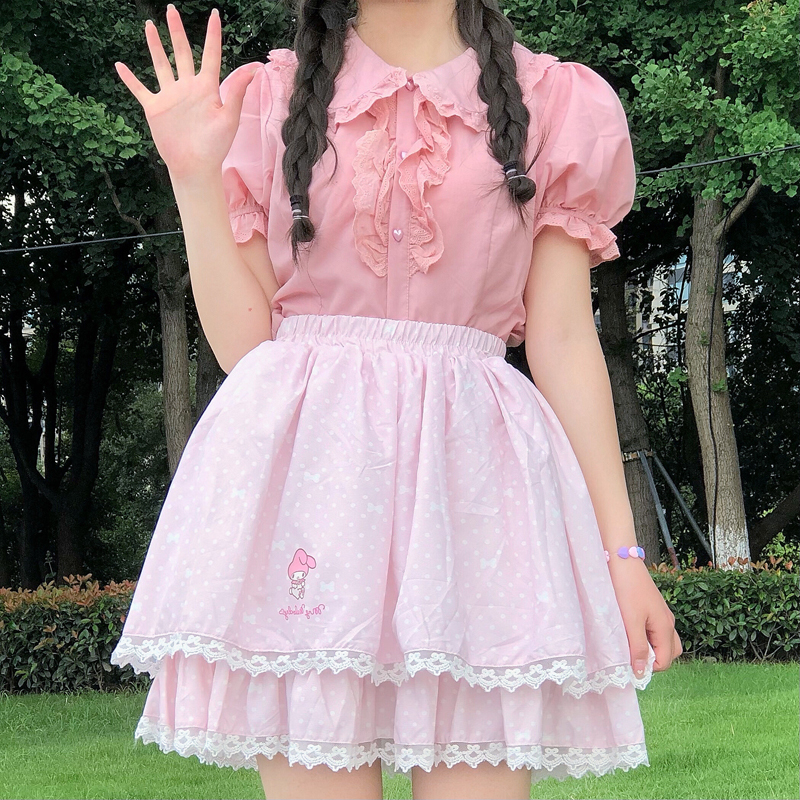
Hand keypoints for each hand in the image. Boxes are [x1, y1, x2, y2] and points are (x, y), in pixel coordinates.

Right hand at [114, 4, 259, 180]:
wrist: (195, 166)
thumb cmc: (215, 146)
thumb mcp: (229, 118)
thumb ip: (237, 92)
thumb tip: (254, 68)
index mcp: (207, 88)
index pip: (211, 55)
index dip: (212, 35)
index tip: (214, 14)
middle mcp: (188, 88)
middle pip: (181, 52)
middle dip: (176, 31)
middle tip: (171, 9)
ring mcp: (170, 97)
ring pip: (161, 64)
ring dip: (154, 46)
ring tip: (149, 25)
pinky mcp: (155, 108)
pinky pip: (140, 89)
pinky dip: (129, 78)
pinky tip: (120, 66)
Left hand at [607, 557, 682, 677]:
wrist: (622, 559)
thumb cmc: (626, 589)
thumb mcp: (631, 621)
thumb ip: (638, 647)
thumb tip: (641, 672)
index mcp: (666, 627)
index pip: (665, 661)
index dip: (648, 667)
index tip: (628, 663)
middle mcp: (668, 622)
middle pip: (668, 652)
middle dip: (652, 659)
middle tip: (630, 653)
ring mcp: (660, 613)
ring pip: (662, 641)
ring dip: (648, 646)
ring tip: (629, 641)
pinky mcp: (651, 607)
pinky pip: (654, 629)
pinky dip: (645, 635)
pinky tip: (628, 628)